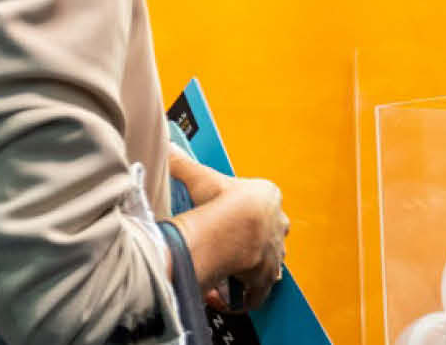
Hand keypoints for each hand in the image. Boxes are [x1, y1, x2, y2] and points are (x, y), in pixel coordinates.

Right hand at [169, 156, 287, 311]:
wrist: (235, 227)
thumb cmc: (222, 200)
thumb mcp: (200, 177)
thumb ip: (182, 164)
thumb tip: (167, 148)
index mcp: (268, 197)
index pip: (260, 207)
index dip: (241, 215)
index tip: (222, 221)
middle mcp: (277, 225)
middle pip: (265, 235)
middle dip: (247, 243)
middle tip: (223, 247)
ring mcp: (275, 253)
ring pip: (262, 264)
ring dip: (243, 270)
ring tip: (221, 272)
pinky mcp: (268, 277)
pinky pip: (255, 291)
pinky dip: (239, 296)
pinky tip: (221, 295)